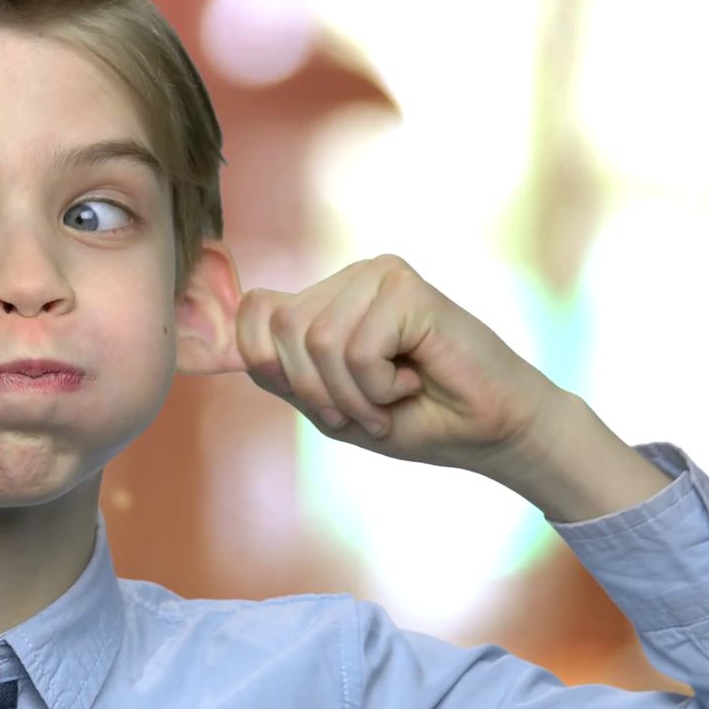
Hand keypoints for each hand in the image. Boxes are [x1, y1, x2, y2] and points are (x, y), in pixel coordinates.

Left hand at [230, 254, 566, 476]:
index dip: (274, 369)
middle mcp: (349, 277)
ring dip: (352, 394)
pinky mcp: (408, 289)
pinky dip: (378, 387)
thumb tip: (218, 337)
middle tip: (366, 409)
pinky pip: (356, 349)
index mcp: (326, 299)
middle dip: (317, 390)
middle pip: (280, 331)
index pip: (254, 311)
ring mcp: (379, 275)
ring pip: (316, 342)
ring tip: (392, 397)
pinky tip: (414, 381)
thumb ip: (276, 369)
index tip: (326, 403)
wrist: (490, 432)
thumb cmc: (414, 419)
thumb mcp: (326, 402)